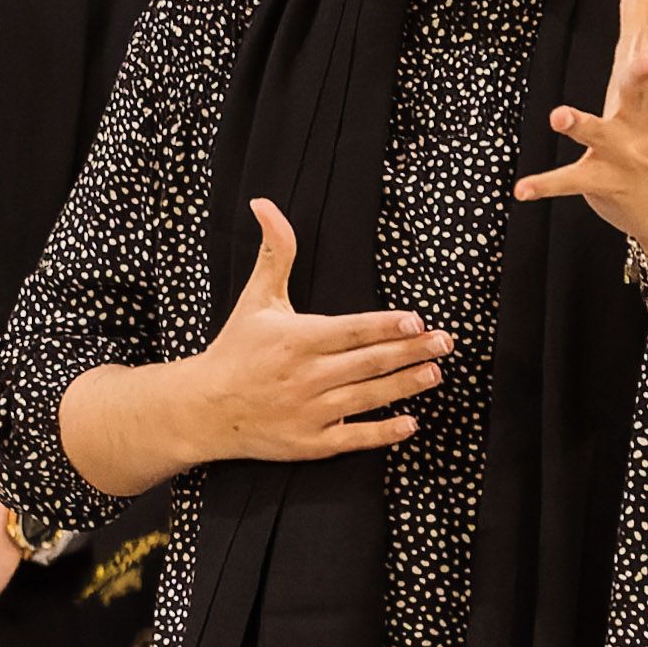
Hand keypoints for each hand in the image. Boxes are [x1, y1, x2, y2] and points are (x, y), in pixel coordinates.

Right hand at [61, 199, 447, 497]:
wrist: (202, 409)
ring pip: (367, 398)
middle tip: (445, 343)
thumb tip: (265, 203)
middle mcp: (305, 377)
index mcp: (297, 339)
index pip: (352, 330)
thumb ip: (276, 252)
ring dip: (405, 386)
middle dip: (411, 352)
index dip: (387, 326)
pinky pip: (354, 439)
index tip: (418, 320)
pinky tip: (410, 423)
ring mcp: (308, 413)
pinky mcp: (309, 444)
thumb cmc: (235, 348)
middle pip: (368, 363)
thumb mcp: (256, 298)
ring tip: (434, 373)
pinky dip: (383, 433)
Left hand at [515, 0, 647, 300]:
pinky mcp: (603, 181)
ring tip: (557, 115)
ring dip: (581, 124)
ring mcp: (623, 151)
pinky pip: (571, 182)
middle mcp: (639, 116)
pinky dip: (545, 185)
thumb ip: (642, 16)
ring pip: (601, 134)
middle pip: (646, 87)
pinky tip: (521, 189)